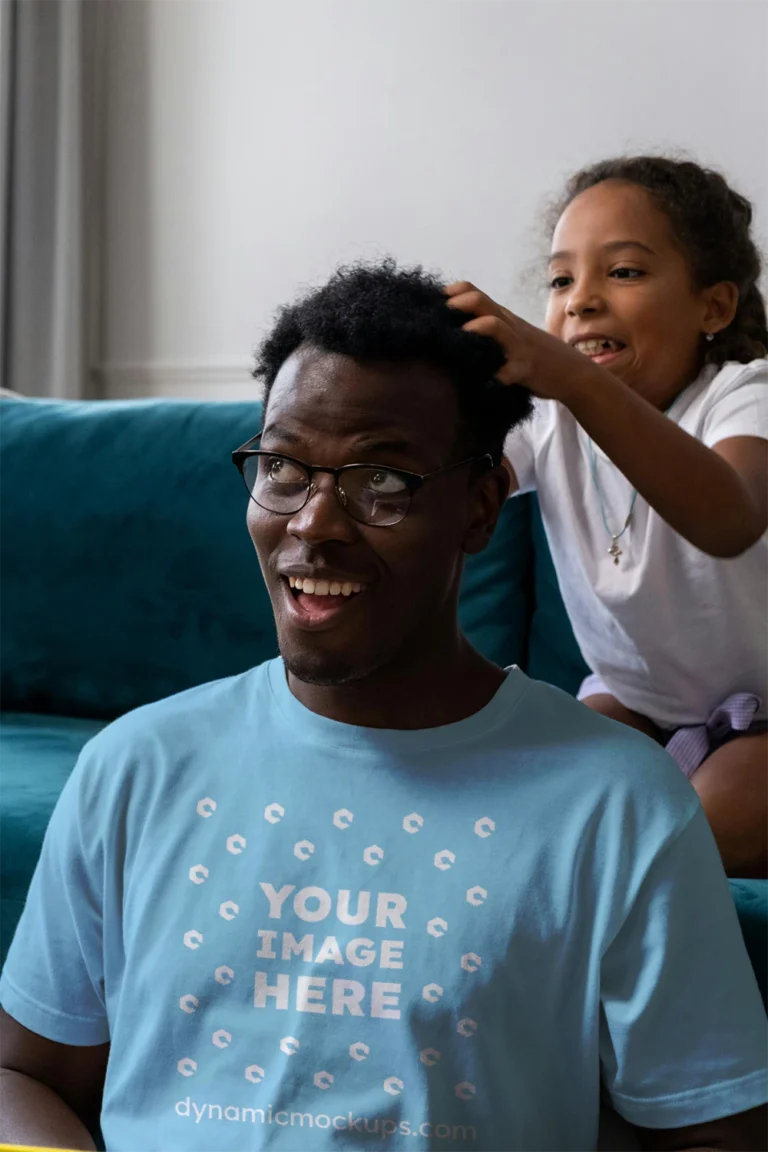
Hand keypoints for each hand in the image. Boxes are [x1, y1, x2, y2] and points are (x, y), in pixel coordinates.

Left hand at [445, 281, 603, 404]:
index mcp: (502, 317)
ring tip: (458, 339)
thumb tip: (452, 332)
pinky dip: (493, 378)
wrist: (572, 372)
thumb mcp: (511, 335)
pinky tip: (482, 385)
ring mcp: (517, 346)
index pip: (474, 292)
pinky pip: (507, 372)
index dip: (452, 293)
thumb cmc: (535, 354)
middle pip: (480, 301)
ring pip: (495, 326)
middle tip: (437, 317)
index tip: (431, 304)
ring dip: (473, 329)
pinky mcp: (524, 369)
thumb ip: (489, 330)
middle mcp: (508, 325)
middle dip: (457, 304)